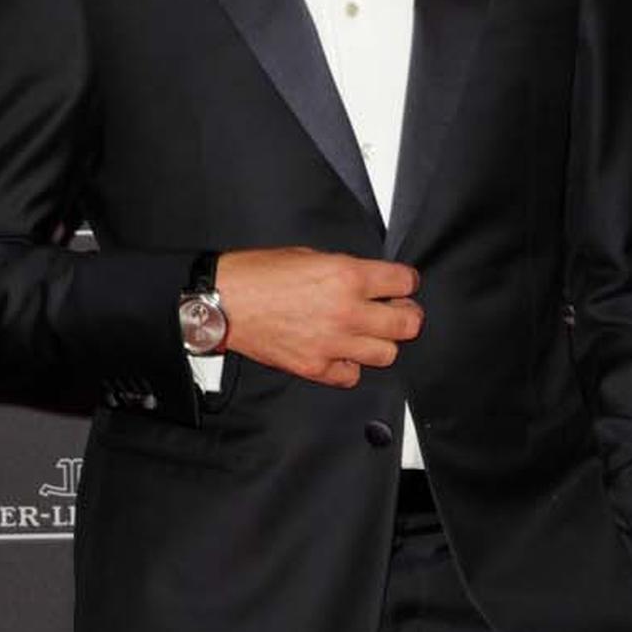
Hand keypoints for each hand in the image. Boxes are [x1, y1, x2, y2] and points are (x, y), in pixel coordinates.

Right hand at [215, 247, 422, 387]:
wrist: (224, 302)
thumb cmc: (258, 275)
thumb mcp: (310, 256)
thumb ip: (346, 270)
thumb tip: (369, 282)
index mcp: (346, 276)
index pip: (405, 282)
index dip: (406, 282)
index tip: (402, 285)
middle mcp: (346, 311)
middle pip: (407, 323)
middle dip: (407, 314)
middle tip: (397, 311)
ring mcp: (332, 344)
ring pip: (387, 354)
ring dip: (382, 342)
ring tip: (369, 333)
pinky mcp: (315, 367)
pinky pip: (352, 375)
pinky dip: (351, 365)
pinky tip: (342, 352)